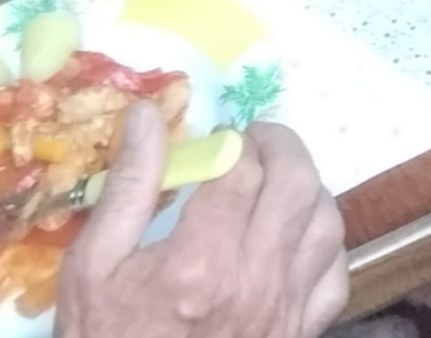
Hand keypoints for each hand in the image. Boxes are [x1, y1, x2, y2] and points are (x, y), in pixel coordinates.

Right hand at [56, 108, 346, 337]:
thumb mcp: (93, 270)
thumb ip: (128, 188)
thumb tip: (148, 115)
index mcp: (201, 261)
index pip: (242, 166)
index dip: (232, 140)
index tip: (216, 140)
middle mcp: (256, 280)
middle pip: (298, 181)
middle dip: (278, 146)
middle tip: (253, 143)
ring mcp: (285, 310)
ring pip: (327, 220)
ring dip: (305, 188)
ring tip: (275, 183)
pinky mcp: (301, 334)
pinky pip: (337, 272)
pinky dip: (324, 242)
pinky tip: (295, 236)